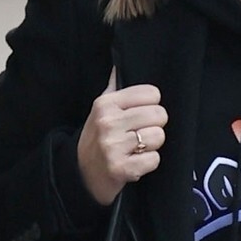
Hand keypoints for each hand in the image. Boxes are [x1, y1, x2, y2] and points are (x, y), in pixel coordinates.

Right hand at [76, 68, 167, 206]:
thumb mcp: (99, 111)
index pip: (152, 93)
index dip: (152, 106)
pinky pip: (154, 159)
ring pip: (158, 137)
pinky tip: (135, 162)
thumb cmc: (97, 139)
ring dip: (152, 146)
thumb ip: (114, 89)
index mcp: (106, 104)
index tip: (142, 116)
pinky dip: (148, 163)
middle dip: (154, 127)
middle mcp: (108, 122)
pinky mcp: (121, 168)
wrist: (81, 175)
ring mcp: (113, 146)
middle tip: (141, 135)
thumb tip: (118, 65)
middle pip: (159, 115)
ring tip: (137, 149)